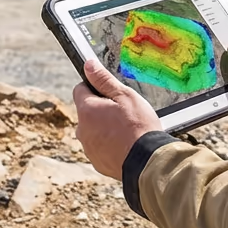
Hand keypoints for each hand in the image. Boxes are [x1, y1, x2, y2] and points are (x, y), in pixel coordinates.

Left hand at [72, 59, 162, 179]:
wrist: (147, 162)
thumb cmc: (138, 126)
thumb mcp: (124, 96)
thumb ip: (103, 80)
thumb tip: (88, 65)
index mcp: (87, 110)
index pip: (80, 89)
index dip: (95, 87)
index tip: (111, 92)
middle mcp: (82, 130)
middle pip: (87, 111)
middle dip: (101, 109)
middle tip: (124, 112)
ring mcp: (88, 148)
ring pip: (93, 130)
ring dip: (104, 127)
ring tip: (127, 130)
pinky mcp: (97, 162)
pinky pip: (100, 147)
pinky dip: (109, 144)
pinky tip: (125, 144)